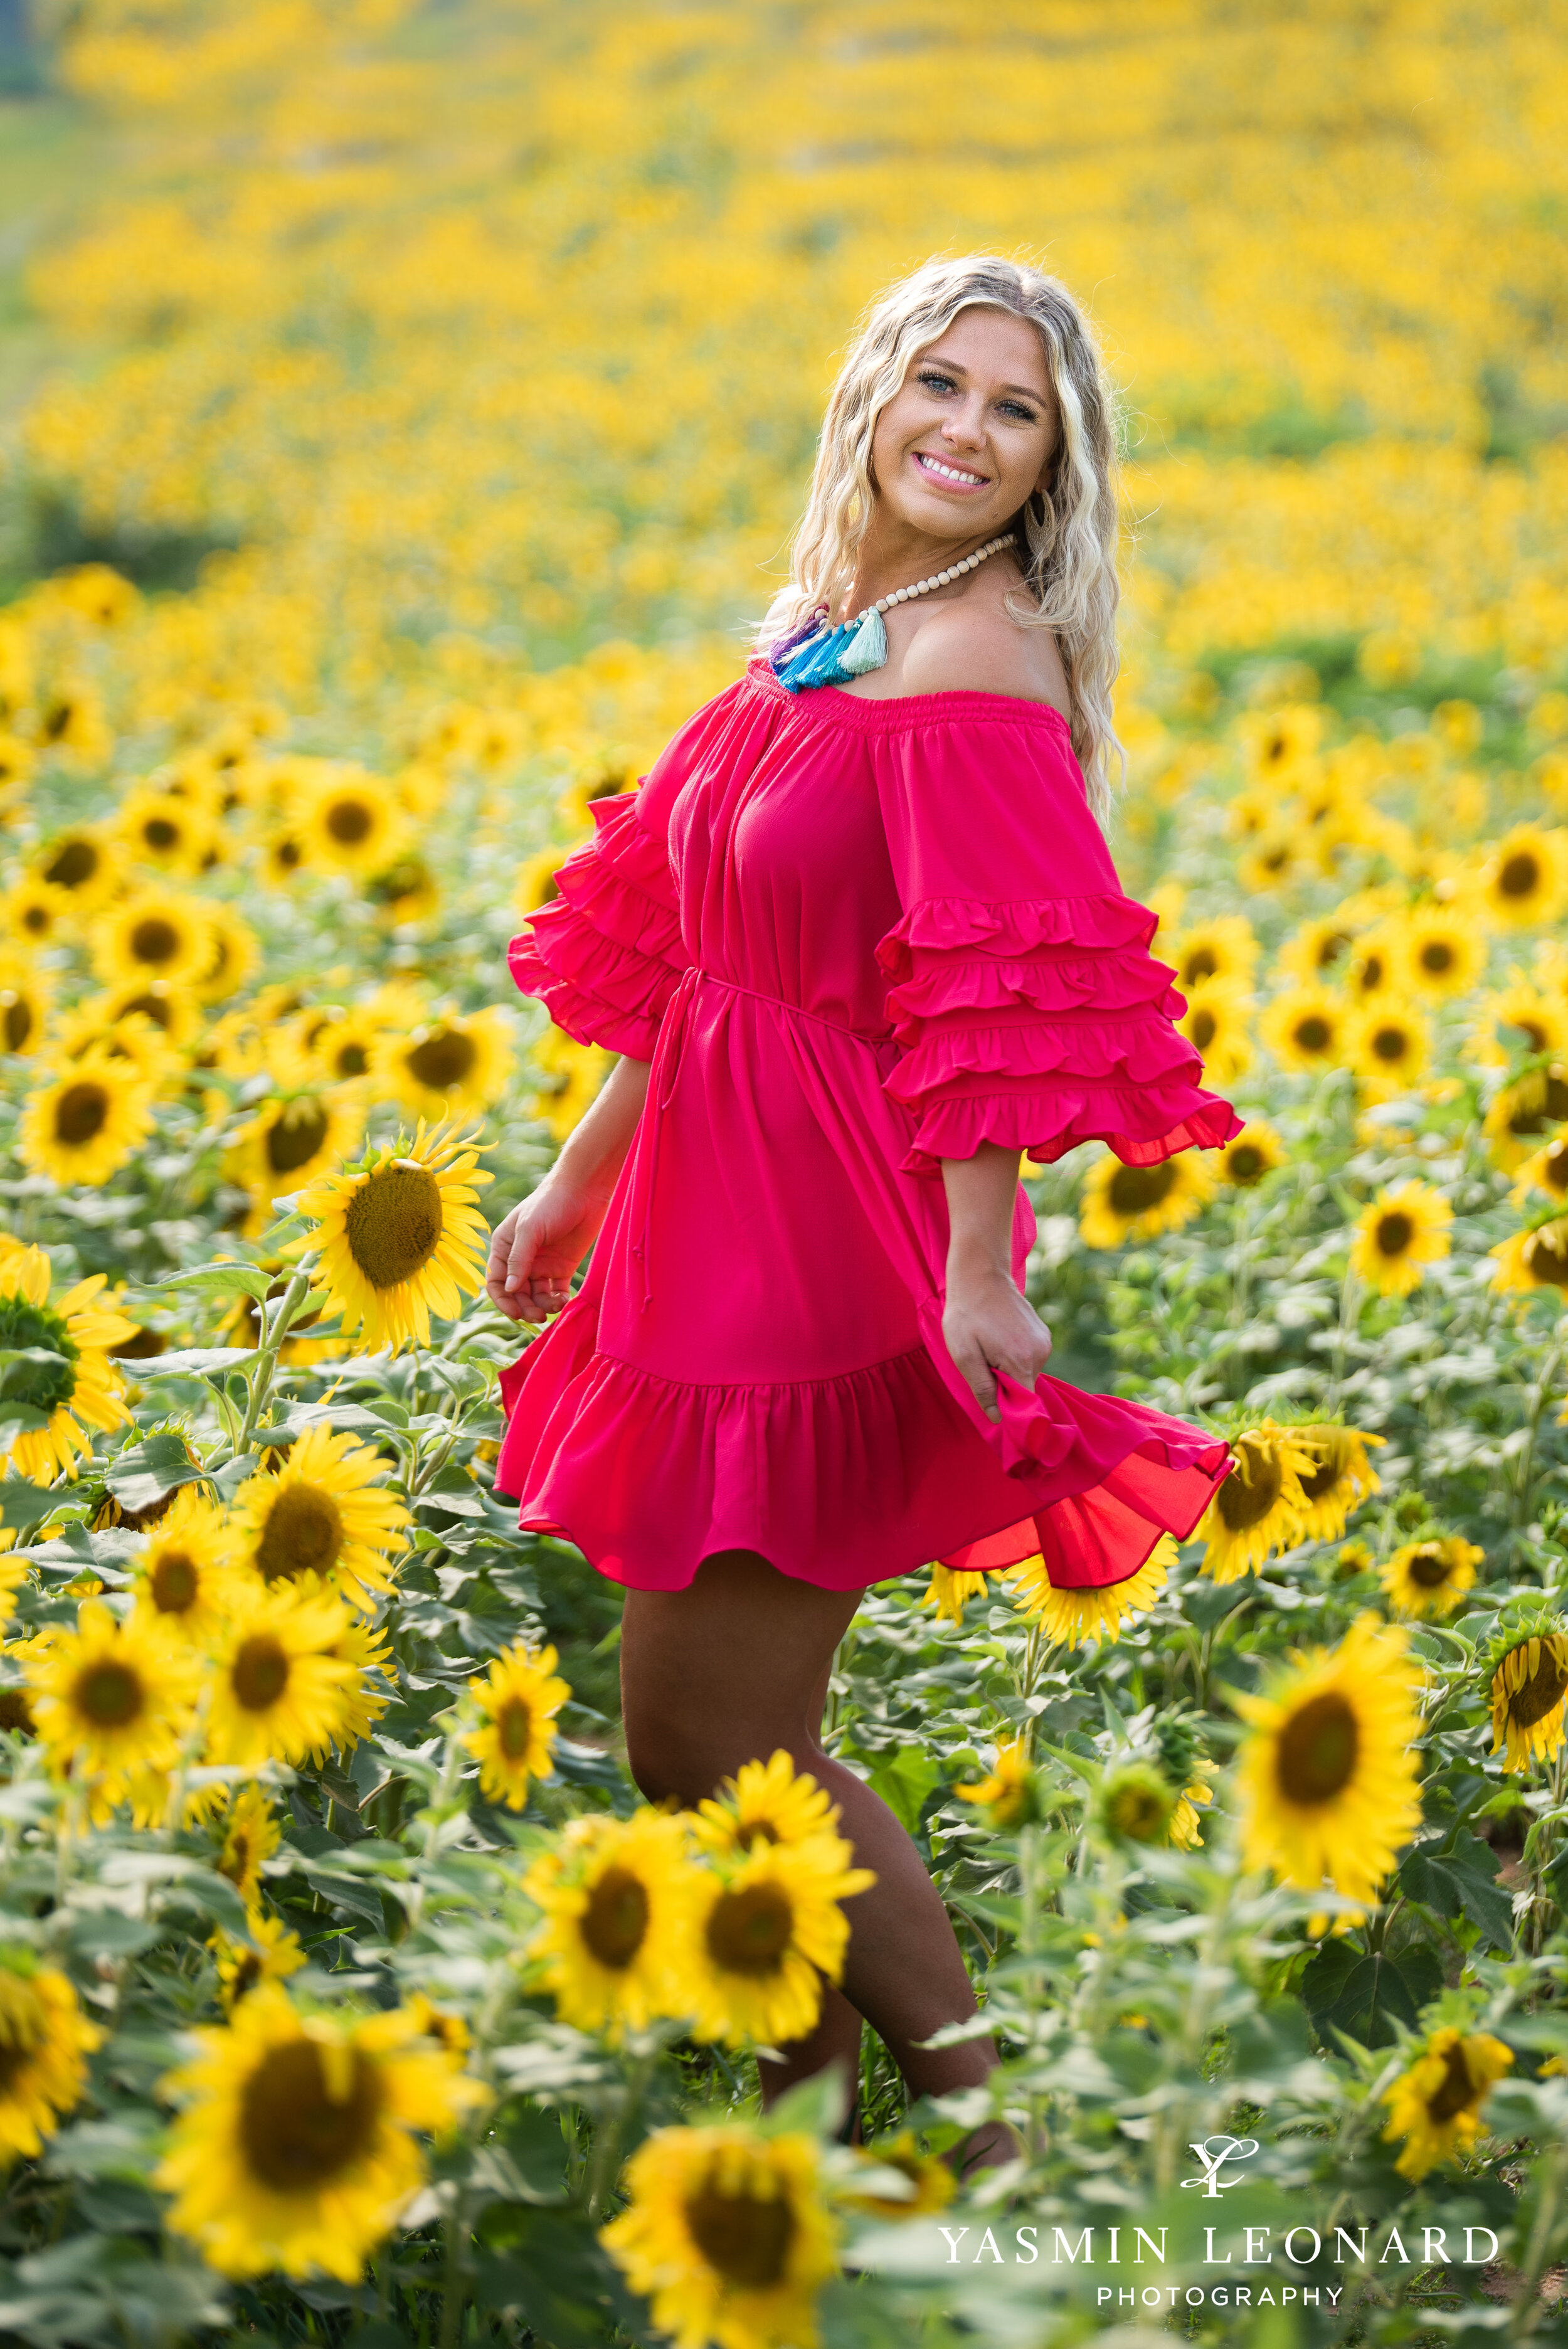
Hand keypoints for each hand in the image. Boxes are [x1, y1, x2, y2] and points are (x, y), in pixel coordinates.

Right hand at [484, 1181, 609, 1323]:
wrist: (585, 1191)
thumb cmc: (551, 1203)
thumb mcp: (530, 1229)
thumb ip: (519, 1259)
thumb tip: (510, 1289)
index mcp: (504, 1247)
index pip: (496, 1282)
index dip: (503, 1300)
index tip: (516, 1312)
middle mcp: (521, 1259)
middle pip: (517, 1294)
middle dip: (525, 1308)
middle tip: (539, 1317)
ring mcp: (541, 1264)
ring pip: (536, 1296)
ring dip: (543, 1306)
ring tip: (555, 1306)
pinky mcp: (562, 1267)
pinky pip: (556, 1291)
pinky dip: (558, 1300)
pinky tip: (564, 1300)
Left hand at [942, 1268, 1052, 1423]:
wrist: (980, 1275)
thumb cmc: (966, 1314)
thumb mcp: (964, 1355)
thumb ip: (983, 1388)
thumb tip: (998, 1418)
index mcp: (1021, 1360)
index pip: (1026, 1403)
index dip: (1009, 1410)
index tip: (992, 1403)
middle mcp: (1041, 1352)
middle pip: (1024, 1387)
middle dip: (1004, 1385)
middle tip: (982, 1364)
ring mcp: (1044, 1341)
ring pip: (1026, 1372)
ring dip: (1008, 1369)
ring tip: (989, 1346)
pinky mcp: (1042, 1333)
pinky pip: (1029, 1357)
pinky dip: (1014, 1356)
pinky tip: (998, 1338)